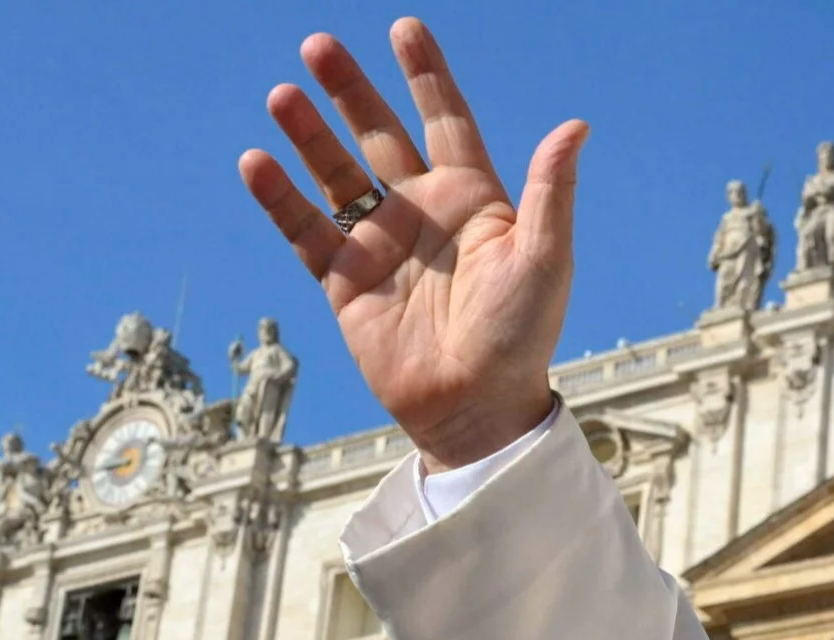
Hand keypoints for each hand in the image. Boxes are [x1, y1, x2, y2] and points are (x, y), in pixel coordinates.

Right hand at [239, 20, 585, 472]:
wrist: (476, 407)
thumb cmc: (522, 336)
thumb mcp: (544, 258)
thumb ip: (551, 191)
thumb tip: (576, 127)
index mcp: (472, 200)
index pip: (445, 121)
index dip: (426, 76)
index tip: (404, 29)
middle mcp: (421, 214)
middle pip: (379, 135)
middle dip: (350, 91)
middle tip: (318, 44)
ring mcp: (380, 245)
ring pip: (336, 175)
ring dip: (309, 135)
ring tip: (283, 95)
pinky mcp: (344, 282)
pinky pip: (305, 230)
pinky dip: (279, 198)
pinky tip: (257, 162)